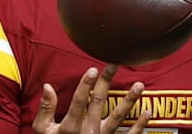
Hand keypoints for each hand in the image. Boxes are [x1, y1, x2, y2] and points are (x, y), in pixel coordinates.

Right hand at [32, 64, 149, 133]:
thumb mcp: (44, 132)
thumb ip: (46, 110)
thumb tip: (47, 86)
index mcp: (71, 127)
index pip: (79, 101)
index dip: (86, 84)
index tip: (93, 69)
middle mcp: (88, 132)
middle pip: (99, 102)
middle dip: (107, 81)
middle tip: (114, 64)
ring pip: (118, 118)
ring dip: (130, 101)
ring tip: (139, 86)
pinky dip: (139, 126)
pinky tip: (147, 113)